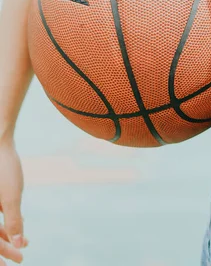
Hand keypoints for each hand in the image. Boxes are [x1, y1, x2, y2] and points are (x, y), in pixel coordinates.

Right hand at [0, 138, 28, 263]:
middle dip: (4, 249)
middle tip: (20, 258)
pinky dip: (6, 221)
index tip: (14, 263)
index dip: (1, 255)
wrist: (0, 141)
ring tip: (25, 244)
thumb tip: (19, 245)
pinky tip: (21, 223)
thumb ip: (13, 222)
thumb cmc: (4, 168)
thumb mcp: (11, 196)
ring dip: (7, 236)